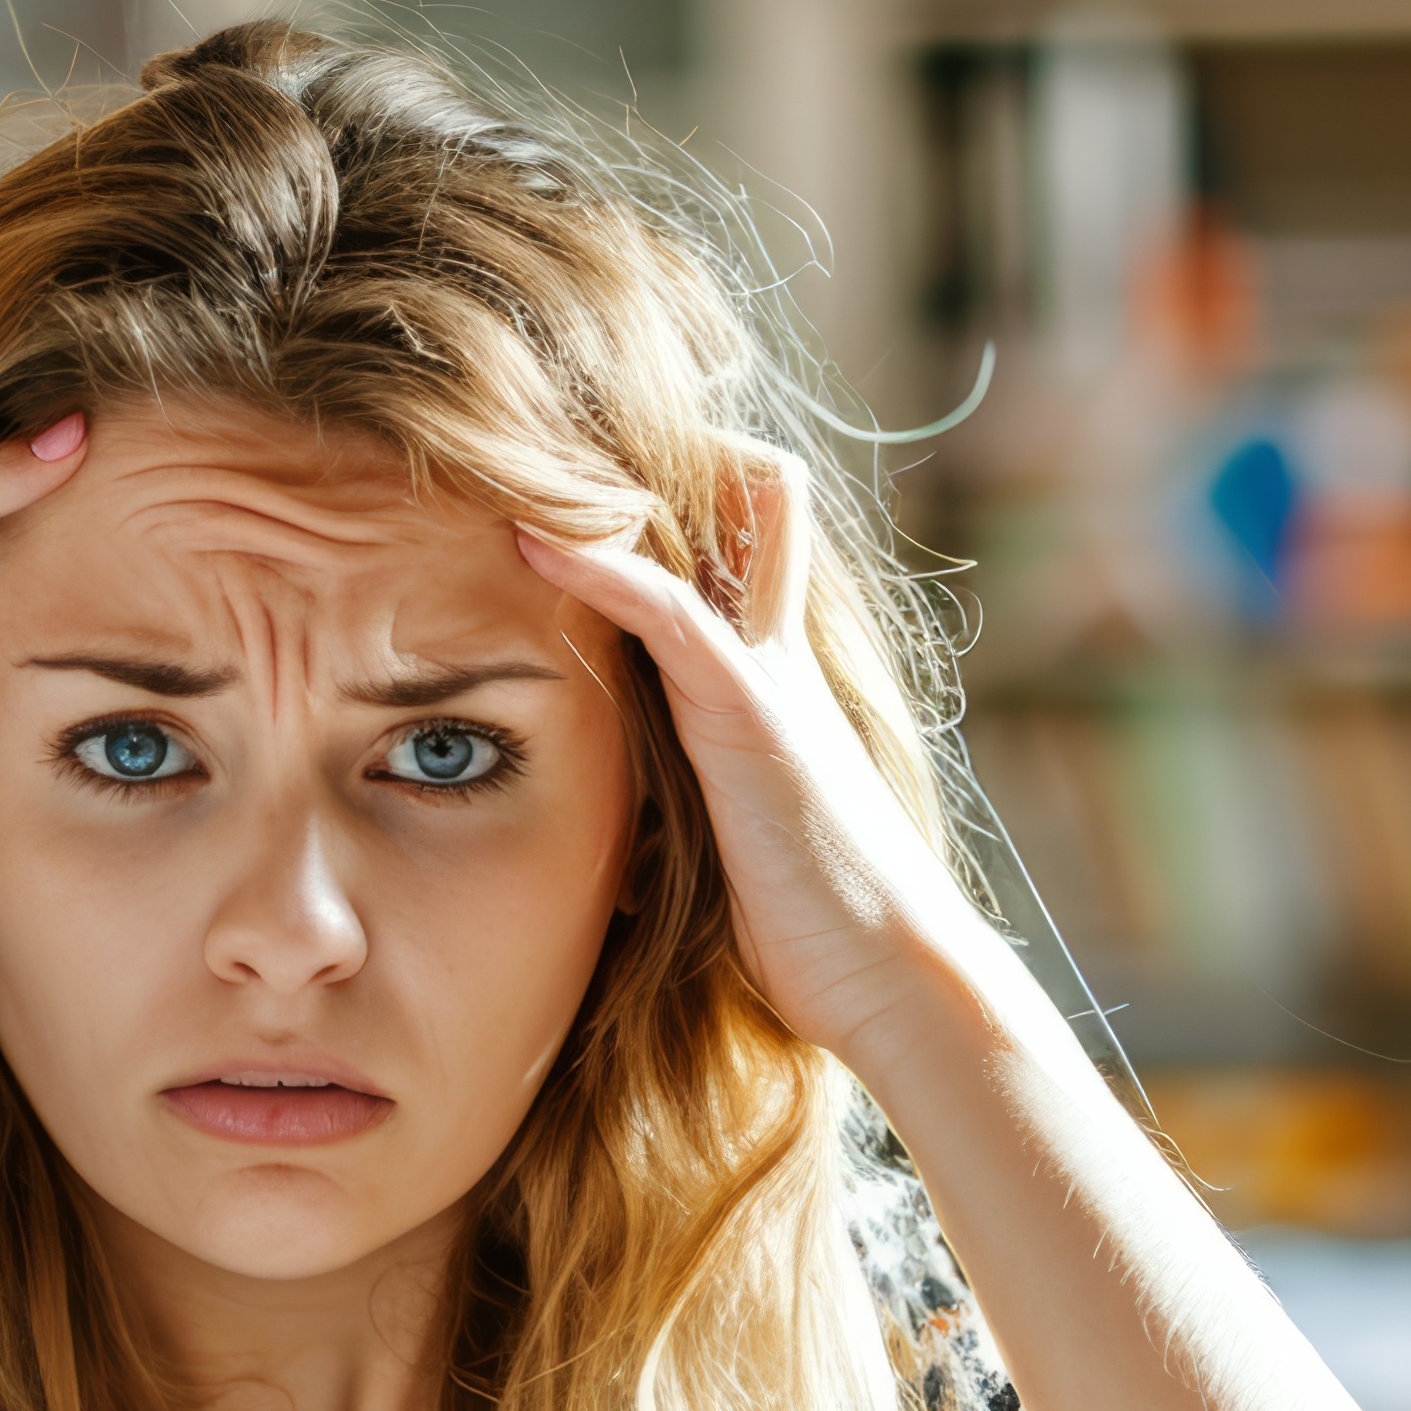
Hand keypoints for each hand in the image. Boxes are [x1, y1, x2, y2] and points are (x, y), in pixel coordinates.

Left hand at [516, 447, 990, 1076]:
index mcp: (768, 682)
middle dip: (658, 448)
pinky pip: (670, 609)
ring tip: (516, 449)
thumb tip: (605, 854)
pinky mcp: (752, 716)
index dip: (673, 494)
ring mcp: (767, 677)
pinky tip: (530, 538)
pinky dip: (598, 565)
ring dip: (609, 484)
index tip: (579, 478)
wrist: (895, 980)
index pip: (738, 543)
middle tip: (554, 430)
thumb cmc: (815, 937)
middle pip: (744, 491)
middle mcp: (774, 657)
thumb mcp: (728, 850)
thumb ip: (676, 813)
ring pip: (705, 525)